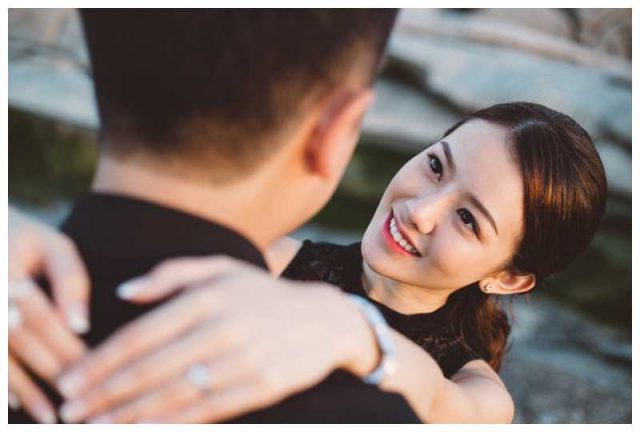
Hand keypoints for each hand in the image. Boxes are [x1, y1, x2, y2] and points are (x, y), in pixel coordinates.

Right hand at [8, 207, 89, 421]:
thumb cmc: (23, 239)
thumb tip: (80, 326)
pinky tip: (15, 408)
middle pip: (19, 343)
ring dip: (22, 391)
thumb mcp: (51, 247)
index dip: (66, 346)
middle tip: (81, 401)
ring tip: (51, 417)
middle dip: (50, 373)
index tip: (93, 369)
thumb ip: (69, 281)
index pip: (41, 319)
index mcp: (5, 272)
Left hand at [56, 256, 376, 422]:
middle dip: (104, 394)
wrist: (325, 320)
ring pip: (174, 395)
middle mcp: (224, 327)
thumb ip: (172, 274)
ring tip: (97, 427)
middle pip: (150, 369)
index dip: (100, 362)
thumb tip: (123, 292)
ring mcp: (244, 360)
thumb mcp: (224, 268)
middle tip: (70, 412)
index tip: (70, 379)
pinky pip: (207, 411)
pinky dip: (173, 424)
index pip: (141, 334)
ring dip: (130, 415)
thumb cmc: (265, 294)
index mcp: (209, 296)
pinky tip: (147, 429)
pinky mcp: (261, 388)